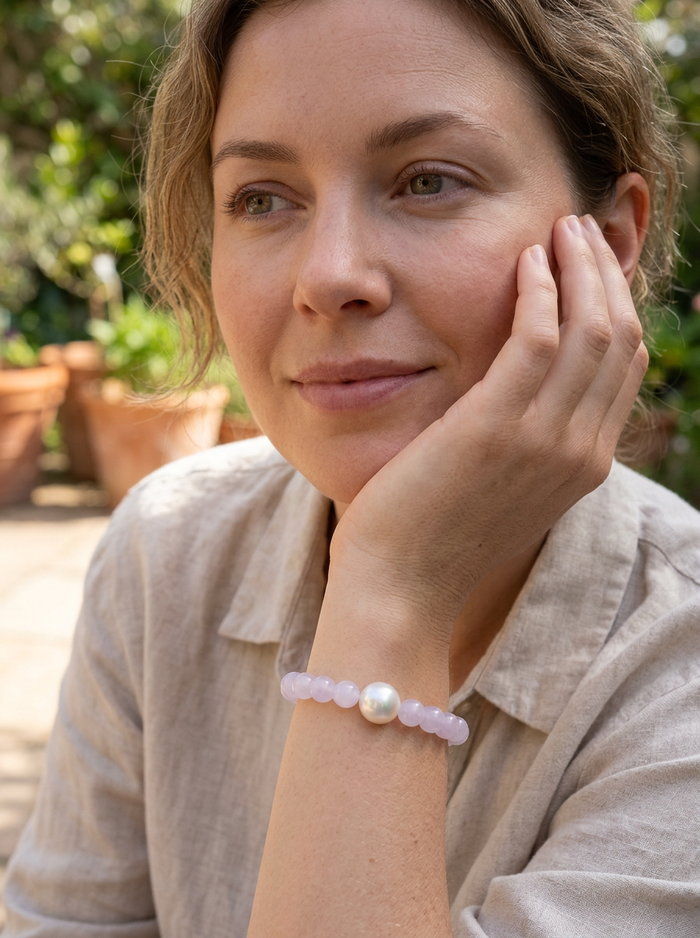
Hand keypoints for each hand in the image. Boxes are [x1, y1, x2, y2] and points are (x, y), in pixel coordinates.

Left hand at [328, 214, 647, 638]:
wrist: (400, 591)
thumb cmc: (431, 540)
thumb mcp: (498, 489)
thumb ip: (522, 442)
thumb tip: (515, 397)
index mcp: (583, 466)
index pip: (622, 369)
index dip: (614, 308)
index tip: (590, 269)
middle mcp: (580, 451)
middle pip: (620, 339)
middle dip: (606, 275)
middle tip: (579, 230)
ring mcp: (546, 440)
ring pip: (591, 328)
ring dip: (580, 268)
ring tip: (557, 228)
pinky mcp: (498, 426)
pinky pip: (538, 336)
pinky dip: (540, 289)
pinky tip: (524, 260)